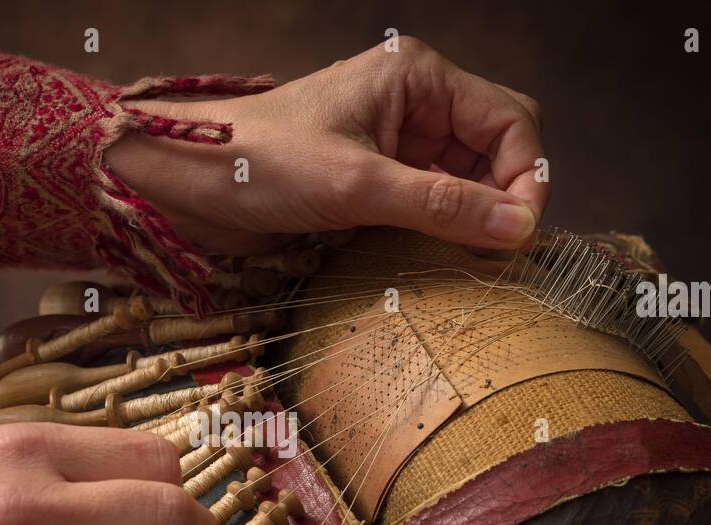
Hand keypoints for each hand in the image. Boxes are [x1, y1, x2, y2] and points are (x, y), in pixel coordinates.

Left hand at [106, 38, 546, 254]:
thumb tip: (519, 228)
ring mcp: (394, 142)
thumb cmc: (258, 163)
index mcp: (418, 77)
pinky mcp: (371, 180)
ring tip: (474, 261)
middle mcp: (414, 104)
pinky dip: (441, 230)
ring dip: (474, 218)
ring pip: (464, 180)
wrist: (185, 181)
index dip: (525, 175)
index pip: (508, 121)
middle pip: (494, 150)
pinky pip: (428, 202)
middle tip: (501, 252)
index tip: (521, 233)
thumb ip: (442, 205)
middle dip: (504, 197)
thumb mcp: (358, 185)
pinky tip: (441, 257)